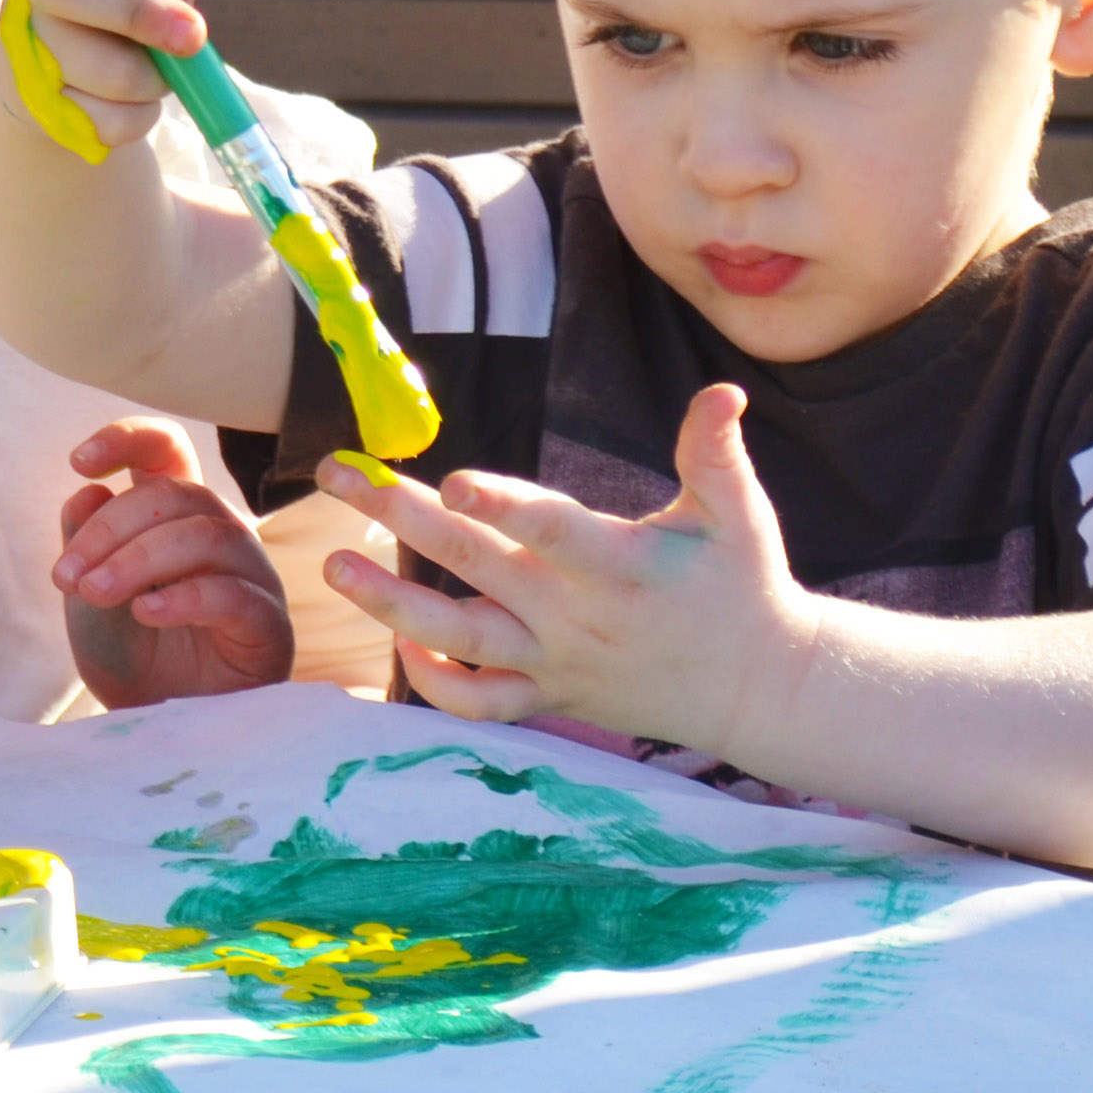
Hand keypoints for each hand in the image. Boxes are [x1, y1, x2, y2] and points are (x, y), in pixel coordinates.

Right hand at [0, 0, 219, 145]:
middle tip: (193, 32)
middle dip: (133, 10)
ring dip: (150, 74)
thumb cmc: (117, 0)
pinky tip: (136, 100)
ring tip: (166, 67)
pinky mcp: (37, 109)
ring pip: (93, 64)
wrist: (78, 79)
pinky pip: (102, 118)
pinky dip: (138, 114)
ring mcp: (21, 51)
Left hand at [54, 418, 293, 705]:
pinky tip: (145, 614)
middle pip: (176, 494)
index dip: (128, 439)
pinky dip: (184, 598)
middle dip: (110, 529)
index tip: (80, 462)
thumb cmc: (131, 655)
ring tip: (96, 593)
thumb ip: (85, 542)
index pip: (166, 451)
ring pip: (206, 537)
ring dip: (139, 560)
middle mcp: (220, 534)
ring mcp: (250, 576)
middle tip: (68, 575)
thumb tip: (88, 491)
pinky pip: (232, 595)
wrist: (156, 728)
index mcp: (176, 516)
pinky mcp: (266, 625)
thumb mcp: (89, 596)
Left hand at [311, 385, 812, 749]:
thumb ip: (714, 452)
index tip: (452, 480)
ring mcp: (558, 662)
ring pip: (461, 639)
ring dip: (390, 604)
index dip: (504, 505)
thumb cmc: (744, 585)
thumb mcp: (740, 514)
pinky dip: (435, 682)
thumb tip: (723, 390)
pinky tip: (399, 638)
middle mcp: (578, 616)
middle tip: (336, 475)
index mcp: (620, 564)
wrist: (760, 689)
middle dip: (400, 518)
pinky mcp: (551, 696)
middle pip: (475, 565)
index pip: (551, 530)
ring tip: (332, 566)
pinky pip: (482, 701)